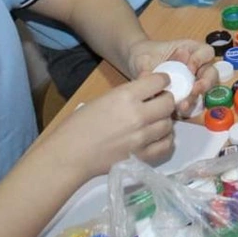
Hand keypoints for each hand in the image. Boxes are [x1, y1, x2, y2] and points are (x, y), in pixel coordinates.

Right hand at [43, 74, 177, 177]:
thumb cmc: (79, 124)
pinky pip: (166, 145)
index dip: (162, 80)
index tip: (160, 83)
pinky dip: (164, 140)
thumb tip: (150, 89)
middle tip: (158, 103)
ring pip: (169, 124)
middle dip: (166, 99)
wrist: (68, 155)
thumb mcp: (103, 99)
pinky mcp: (141, 156)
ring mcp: (142, 138)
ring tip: (154, 121)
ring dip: (164, 120)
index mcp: (126, 96)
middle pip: (169, 103)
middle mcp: (138, 115)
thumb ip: (129, 94)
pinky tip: (156, 137)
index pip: (160, 81)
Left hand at [128, 38, 218, 116]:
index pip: (206, 52)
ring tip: (183, 106)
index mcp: (191, 50)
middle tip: (195, 90)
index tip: (190, 67)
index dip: (200, 60)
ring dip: (196, 98)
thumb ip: (147, 68)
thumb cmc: (145, 56)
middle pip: (211, 74)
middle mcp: (196, 67)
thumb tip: (147, 79)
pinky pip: (192, 103)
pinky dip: (187, 108)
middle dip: (205, 83)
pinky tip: (177, 111)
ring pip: (204, 91)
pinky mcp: (186, 96)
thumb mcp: (144, 59)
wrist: (138, 67)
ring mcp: (192, 82)